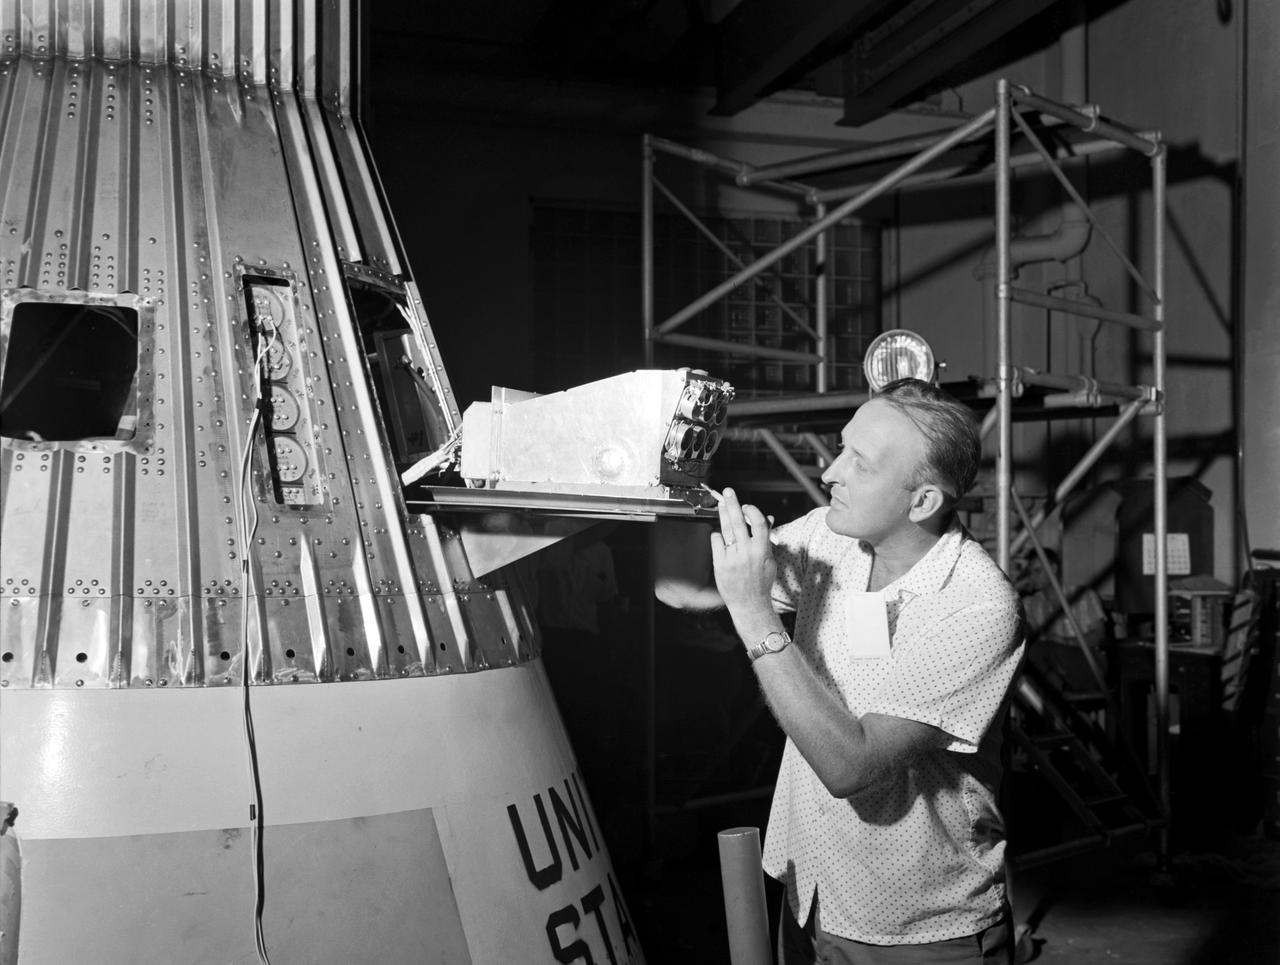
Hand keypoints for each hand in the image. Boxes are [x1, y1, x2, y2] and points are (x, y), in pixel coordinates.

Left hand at [710, 488, 777, 633]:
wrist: (749, 603)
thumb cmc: (760, 581)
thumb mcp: (769, 560)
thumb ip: (766, 539)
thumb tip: (768, 519)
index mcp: (762, 551)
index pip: (758, 524)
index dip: (752, 511)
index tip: (747, 505)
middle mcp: (747, 553)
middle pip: (739, 522)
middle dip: (733, 504)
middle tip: (727, 492)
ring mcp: (732, 558)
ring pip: (726, 530)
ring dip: (723, 514)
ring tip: (721, 504)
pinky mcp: (720, 564)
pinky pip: (716, 542)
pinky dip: (717, 535)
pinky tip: (719, 533)